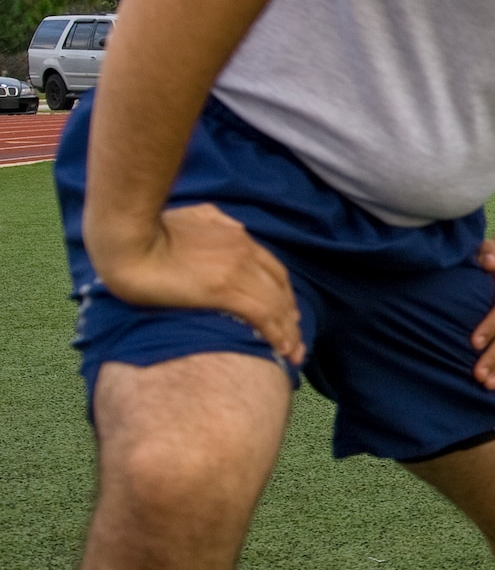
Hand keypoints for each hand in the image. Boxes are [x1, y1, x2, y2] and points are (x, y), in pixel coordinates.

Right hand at [92, 204, 302, 362]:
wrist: (126, 239)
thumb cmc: (147, 231)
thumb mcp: (190, 215)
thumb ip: (214, 220)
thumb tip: (234, 227)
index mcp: (236, 237)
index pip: (273, 270)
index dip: (283, 293)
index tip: (288, 313)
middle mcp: (243, 252)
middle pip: (280, 289)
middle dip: (290, 316)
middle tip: (295, 339)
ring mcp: (236, 270)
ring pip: (276, 304)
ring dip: (288, 331)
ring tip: (292, 354)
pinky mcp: (223, 289)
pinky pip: (262, 314)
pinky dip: (276, 333)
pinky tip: (281, 349)